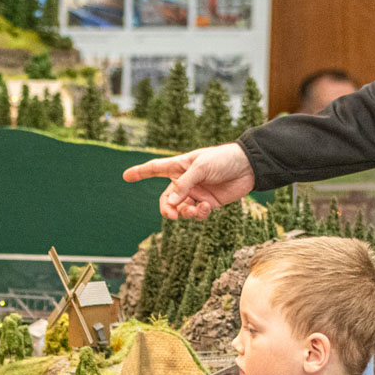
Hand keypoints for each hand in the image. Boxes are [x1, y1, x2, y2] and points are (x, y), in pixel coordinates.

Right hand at [122, 142, 254, 219]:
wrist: (249, 167)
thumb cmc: (224, 159)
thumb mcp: (201, 167)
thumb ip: (184, 185)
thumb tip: (169, 203)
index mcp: (180, 166)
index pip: (155, 169)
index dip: (140, 172)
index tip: (125, 176)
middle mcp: (186, 181)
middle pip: (166, 199)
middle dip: (166, 209)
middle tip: (170, 215)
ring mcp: (197, 193)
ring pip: (181, 210)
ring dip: (184, 213)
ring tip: (195, 210)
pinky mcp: (209, 203)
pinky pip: (197, 213)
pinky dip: (199, 213)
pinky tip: (207, 207)